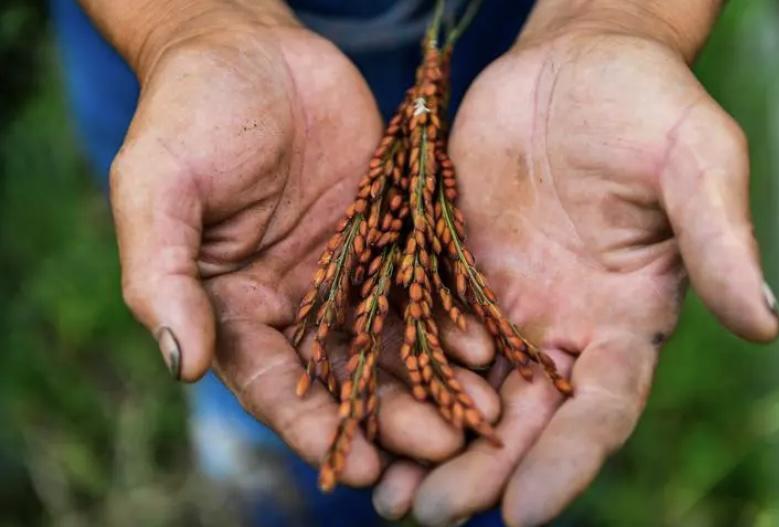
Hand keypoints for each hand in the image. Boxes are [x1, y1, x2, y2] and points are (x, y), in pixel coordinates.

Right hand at [109, 8, 498, 485]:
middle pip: (347, 375)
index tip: (369, 466)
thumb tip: (178, 365)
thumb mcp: (158, 188)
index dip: (318, 429)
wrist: (252, 49)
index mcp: (233, 306)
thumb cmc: (190, 114)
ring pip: (392, 340)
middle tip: (448, 445)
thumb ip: (162, 275)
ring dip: (435, 379)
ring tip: (484, 408)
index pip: (275, 385)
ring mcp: (345, 271)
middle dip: (396, 414)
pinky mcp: (386, 235)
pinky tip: (484, 342)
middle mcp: (294, 303)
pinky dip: (450, 317)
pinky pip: (421, 285)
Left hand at [372, 17, 778, 525]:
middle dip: (479, 469)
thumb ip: (716, 240)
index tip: (526, 513)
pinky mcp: (451, 265)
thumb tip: (765, 325)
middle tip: (432, 513)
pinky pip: (418, 325)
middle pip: (522, 416)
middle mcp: (559, 323)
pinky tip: (356, 403)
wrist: (573, 60)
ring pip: (463, 386)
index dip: (568, 461)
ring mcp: (500, 299)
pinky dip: (393, 370)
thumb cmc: (647, 102)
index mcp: (623, 317)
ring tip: (387, 492)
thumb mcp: (694, 159)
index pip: (601, 407)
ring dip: (426, 438)